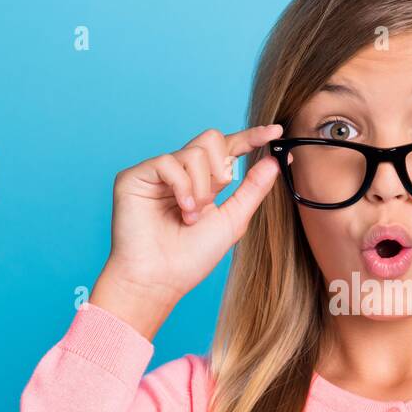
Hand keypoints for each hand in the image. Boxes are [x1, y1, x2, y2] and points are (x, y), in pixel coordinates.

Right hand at [89, 124, 283, 338]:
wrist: (159, 279)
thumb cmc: (191, 258)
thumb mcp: (232, 221)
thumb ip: (253, 189)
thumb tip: (276, 161)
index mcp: (203, 184)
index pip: (228, 150)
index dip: (251, 138)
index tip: (276, 131)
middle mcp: (181, 174)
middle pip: (210, 139)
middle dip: (222, 166)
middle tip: (217, 194)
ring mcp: (158, 174)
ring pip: (194, 152)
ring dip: (201, 188)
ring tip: (191, 216)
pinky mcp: (135, 176)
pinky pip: (169, 162)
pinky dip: (182, 187)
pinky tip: (181, 210)